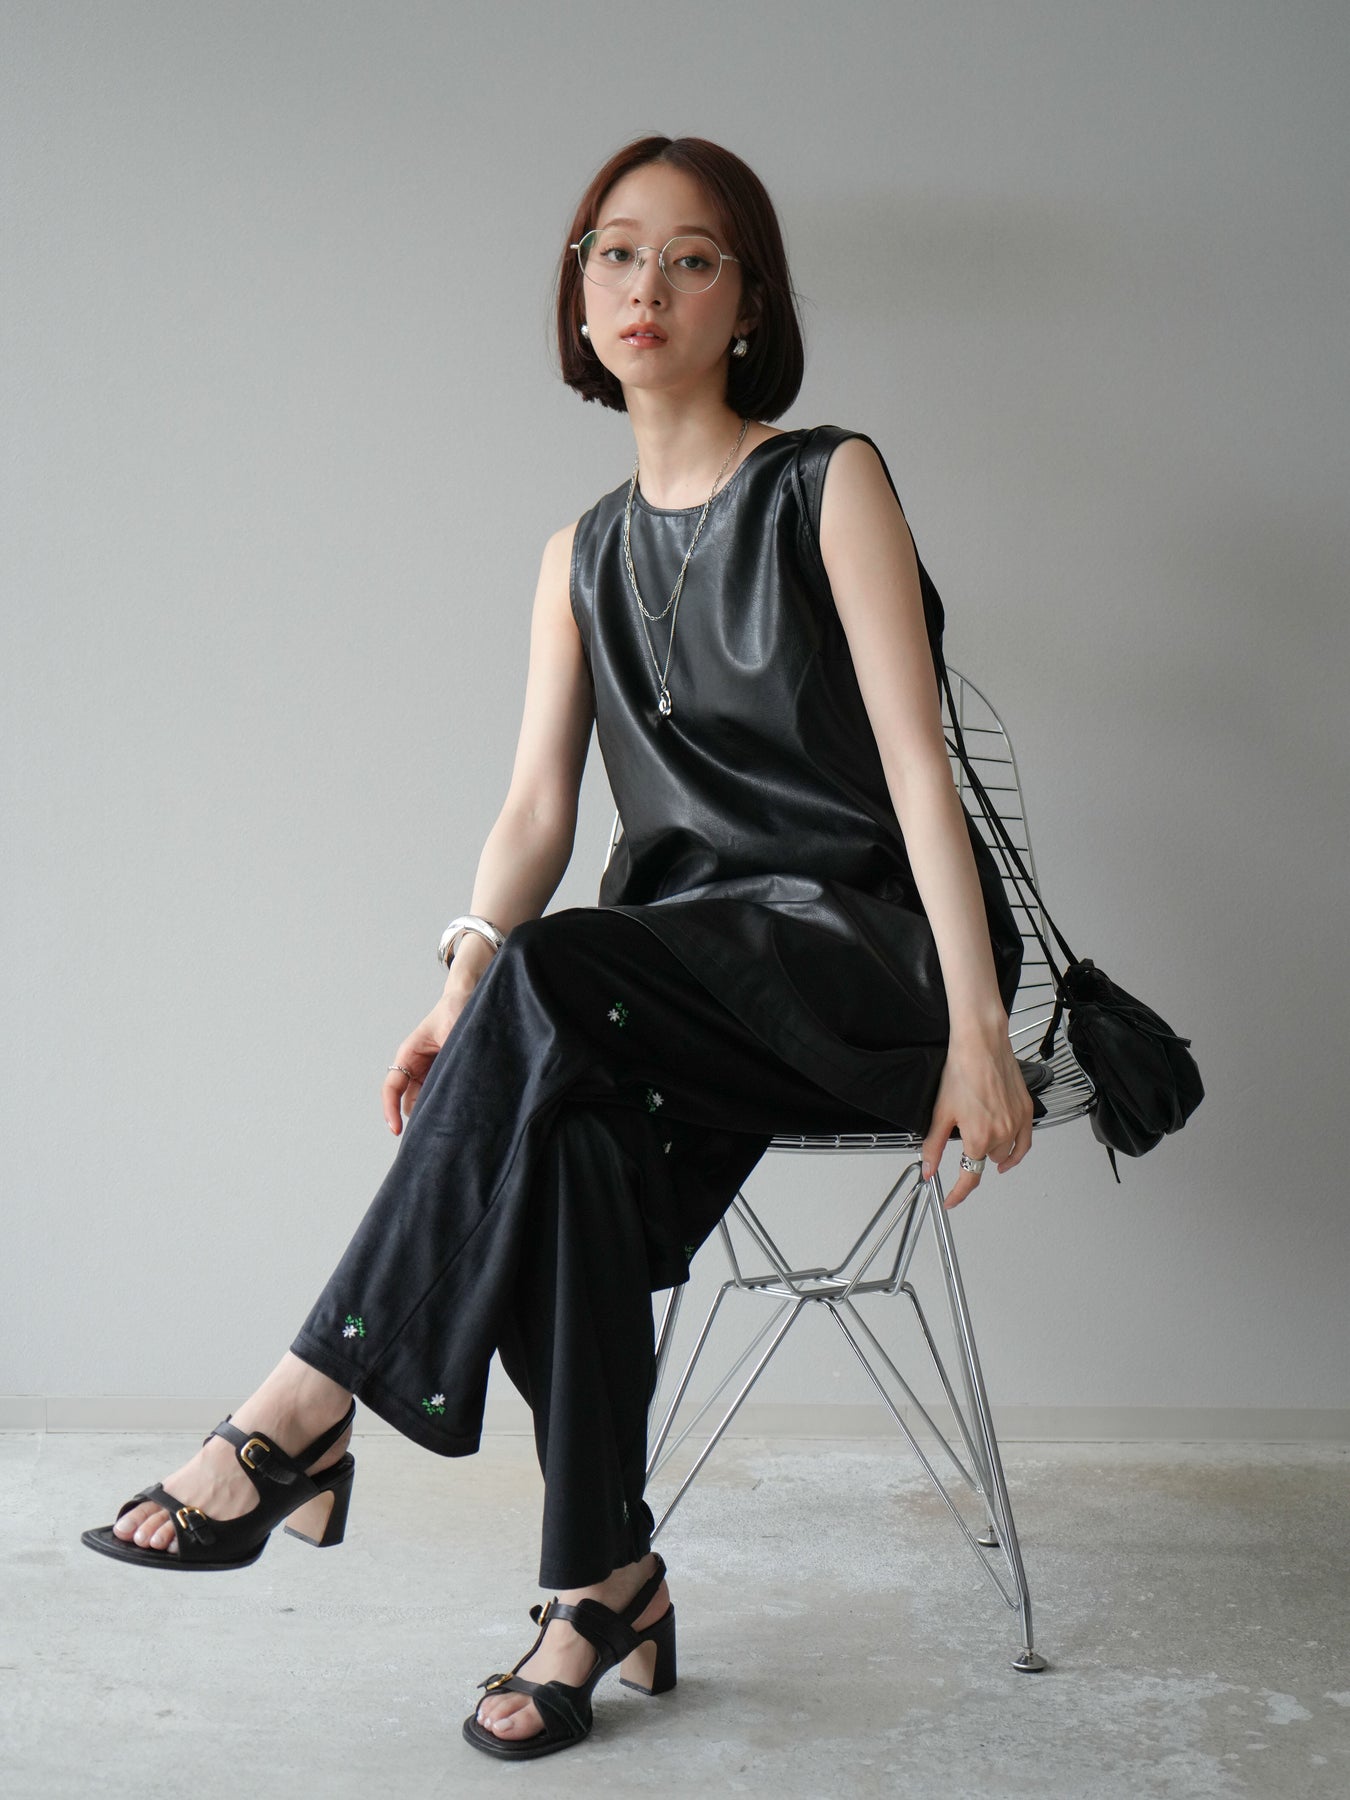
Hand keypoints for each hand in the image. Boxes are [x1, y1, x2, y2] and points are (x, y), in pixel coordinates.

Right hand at [380, 973, 479, 1135]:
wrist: (473, 998)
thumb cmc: (458, 1009)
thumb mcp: (452, 1031)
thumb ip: (450, 1054)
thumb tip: (456, 1080)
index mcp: (409, 1054)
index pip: (392, 1087)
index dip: (390, 1110)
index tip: (396, 1130)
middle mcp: (417, 1067)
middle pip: (410, 1102)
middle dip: (418, 1119)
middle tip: (432, 1137)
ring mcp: (432, 1073)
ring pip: (426, 1103)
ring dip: (435, 1113)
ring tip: (450, 1127)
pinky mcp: (447, 1077)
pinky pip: (443, 1098)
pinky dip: (448, 1107)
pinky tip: (462, 1115)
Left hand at [920, 1033, 1033, 1209]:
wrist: (981, 1045)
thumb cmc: (962, 1071)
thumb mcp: (940, 1113)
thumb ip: (934, 1146)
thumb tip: (929, 1170)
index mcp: (979, 1138)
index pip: (970, 1177)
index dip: (959, 1193)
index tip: (951, 1200)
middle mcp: (1002, 1134)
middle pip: (988, 1162)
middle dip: (975, 1157)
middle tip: (963, 1143)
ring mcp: (1018, 1123)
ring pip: (1007, 1153)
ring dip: (995, 1153)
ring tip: (982, 1144)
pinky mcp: (1027, 1111)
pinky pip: (1026, 1142)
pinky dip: (1017, 1151)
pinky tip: (1010, 1152)